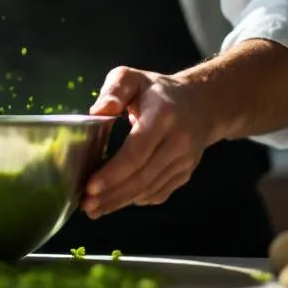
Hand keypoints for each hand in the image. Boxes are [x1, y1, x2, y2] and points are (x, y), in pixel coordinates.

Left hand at [82, 66, 218, 217]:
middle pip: (142, 176)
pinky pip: (158, 193)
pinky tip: (115, 203)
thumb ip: (114, 90)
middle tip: (86, 204)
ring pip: (149, 189)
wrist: (201, 104)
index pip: (137, 151)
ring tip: (94, 209)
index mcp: (163, 116)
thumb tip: (97, 112)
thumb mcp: (133, 78)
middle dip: (112, 194)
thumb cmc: (157, 91)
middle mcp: (178, 142)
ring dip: (120, 202)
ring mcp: (184, 162)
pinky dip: (135, 200)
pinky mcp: (184, 174)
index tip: (90, 185)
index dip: (113, 172)